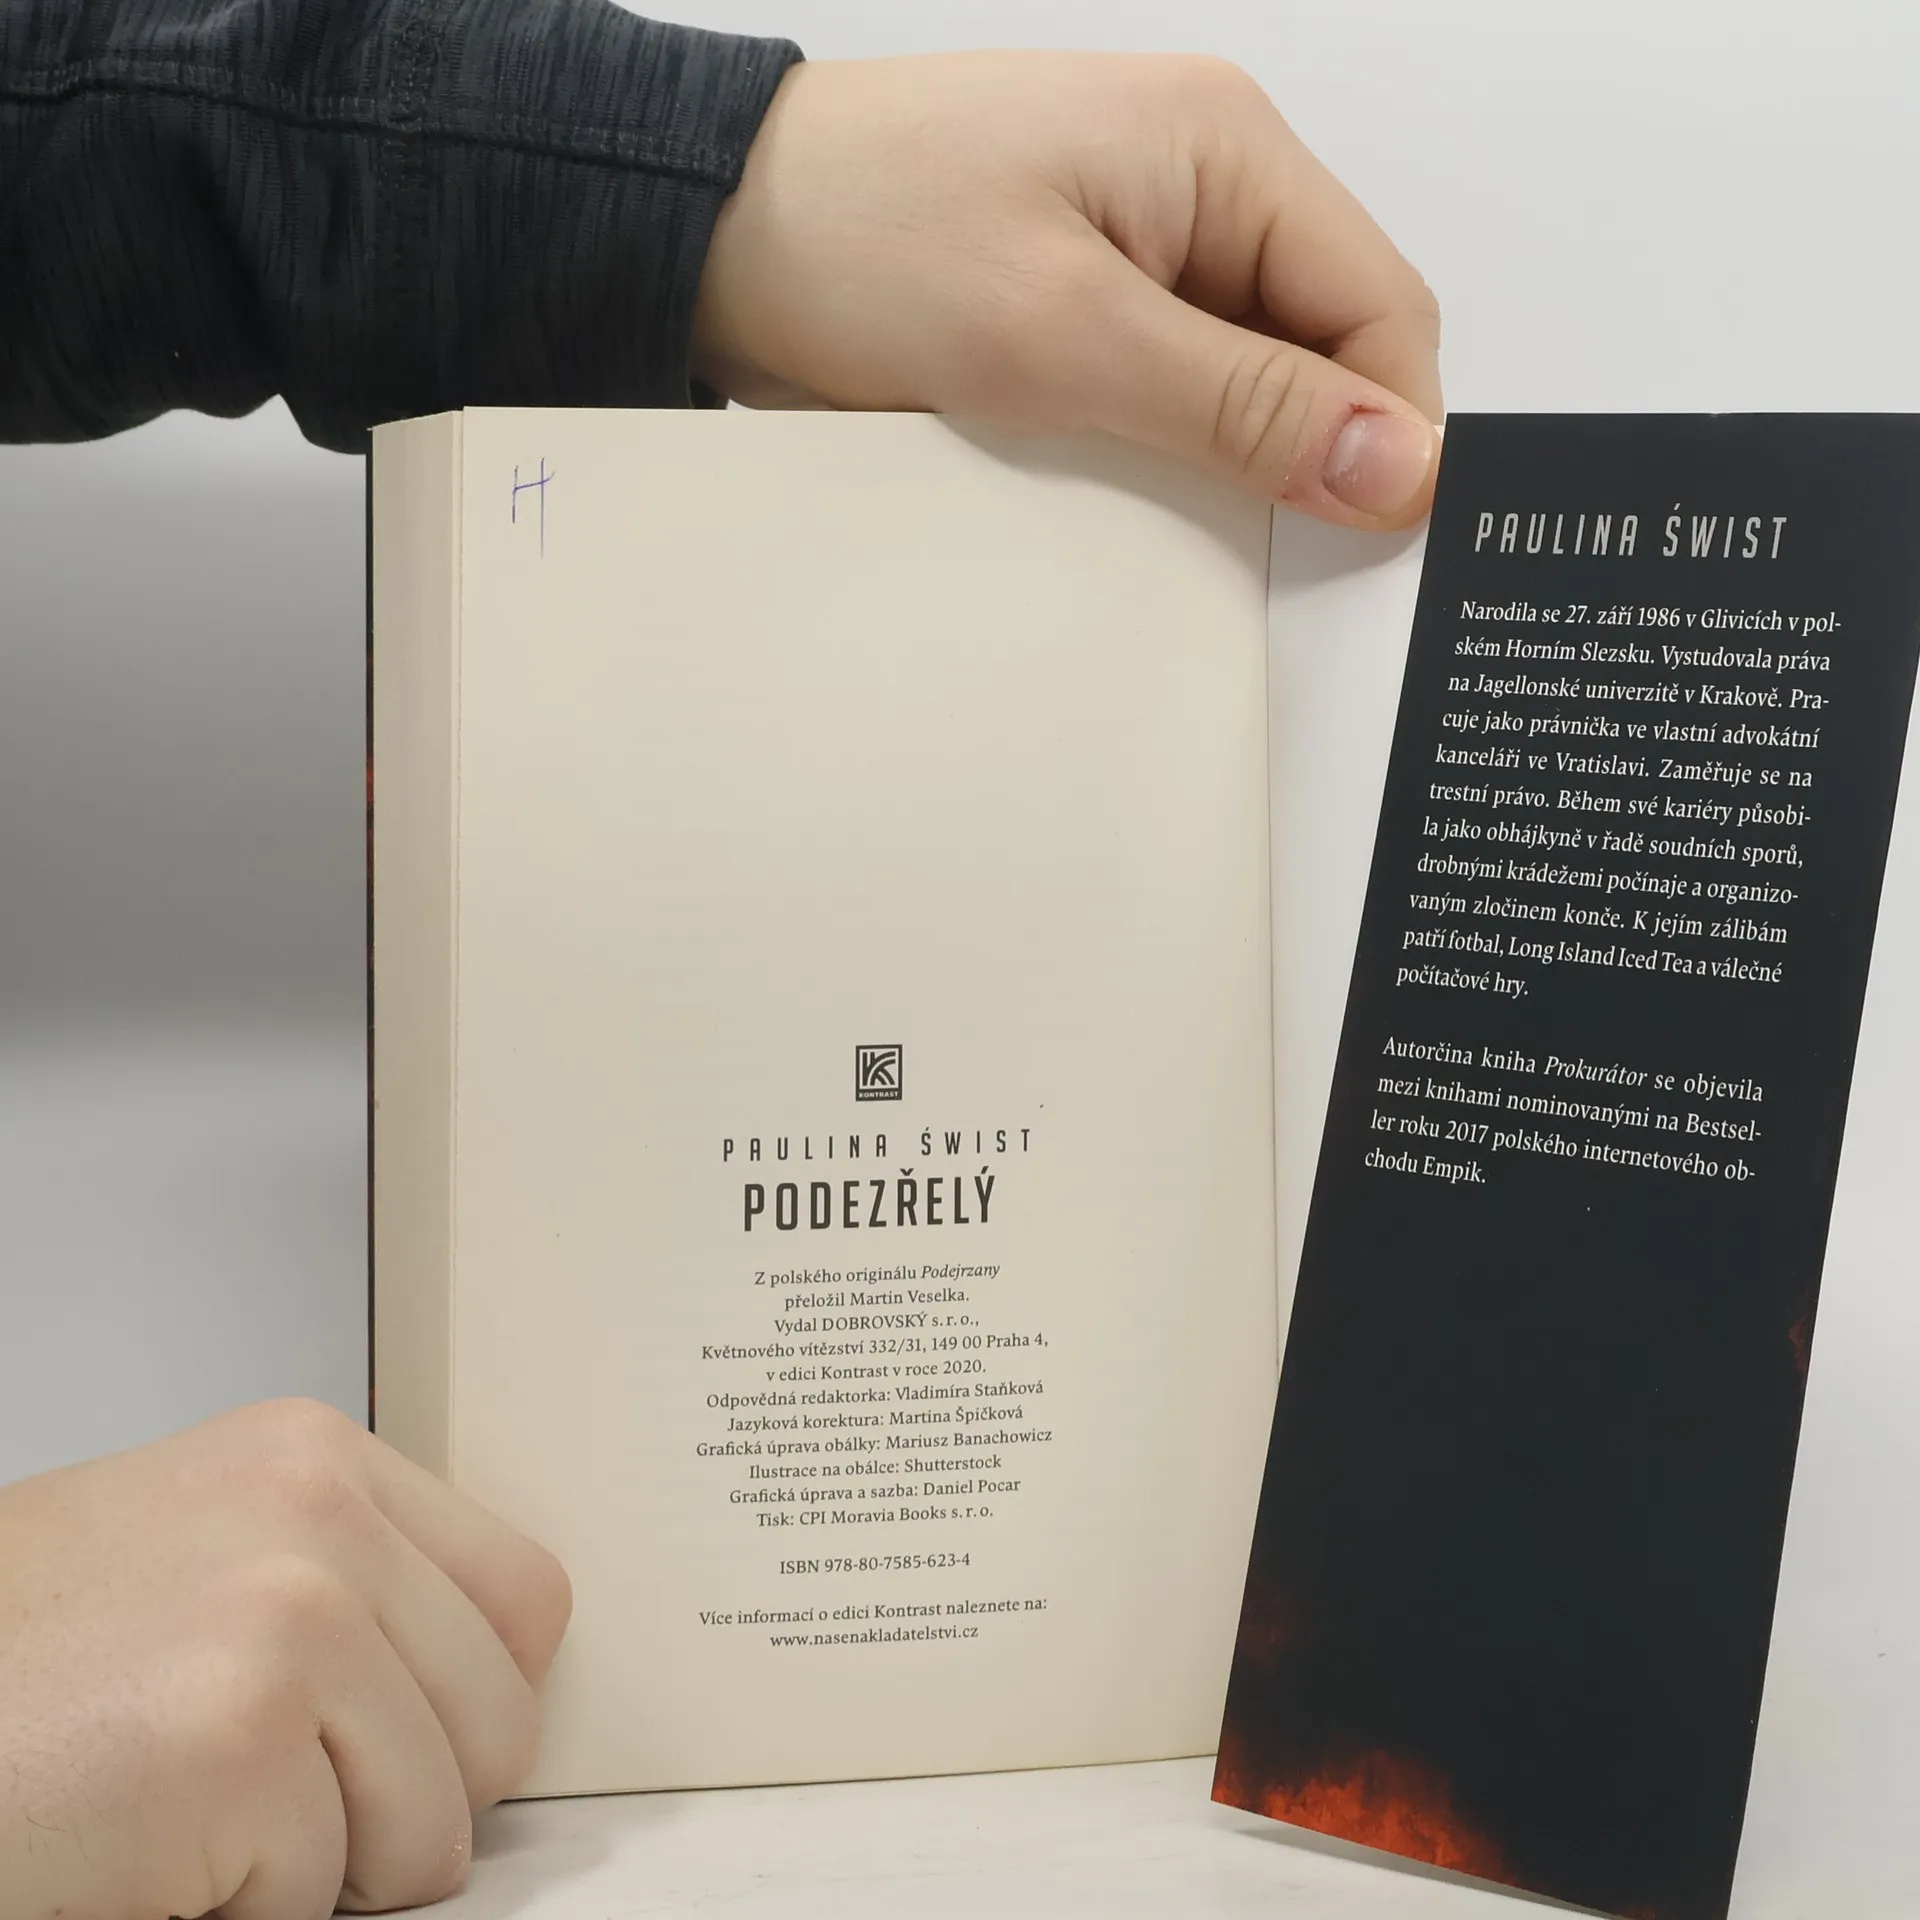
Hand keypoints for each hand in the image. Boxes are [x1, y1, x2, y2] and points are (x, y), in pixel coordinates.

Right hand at [0, 1400, 570, 1919]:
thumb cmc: (11, 1660)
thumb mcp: (202, 1555)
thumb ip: (348, 1582)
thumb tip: (480, 1682)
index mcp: (316, 1457)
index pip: (525, 1598)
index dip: (478, 1702)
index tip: (418, 1744)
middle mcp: (318, 1512)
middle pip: (502, 1720)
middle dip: (413, 1804)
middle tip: (289, 1810)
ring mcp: (290, 1615)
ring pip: (434, 1825)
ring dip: (324, 1870)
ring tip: (199, 1821)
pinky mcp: (236, 1739)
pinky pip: (320, 1898)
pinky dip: (235, 1912)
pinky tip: (143, 1851)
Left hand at [692, 51, 1442, 529]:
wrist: (709, 238)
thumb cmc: (858, 237)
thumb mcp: (1063, 333)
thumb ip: (1236, 403)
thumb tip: (1392, 463)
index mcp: (1226, 150)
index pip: (1380, 307)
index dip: (1392, 432)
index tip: (1364, 541)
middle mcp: (1201, 189)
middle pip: (1326, 347)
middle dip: (1309, 454)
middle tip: (1261, 554)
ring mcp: (1141, 249)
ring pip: (1249, 383)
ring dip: (1230, 464)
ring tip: (1173, 521)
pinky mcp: (1085, 306)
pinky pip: (1170, 396)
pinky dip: (1163, 457)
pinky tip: (1123, 496)